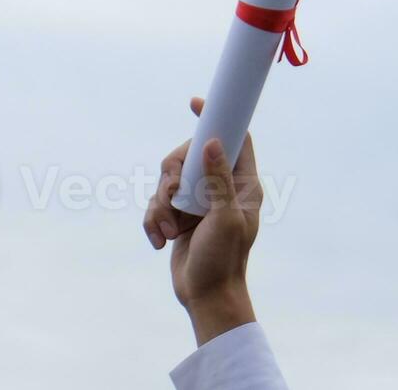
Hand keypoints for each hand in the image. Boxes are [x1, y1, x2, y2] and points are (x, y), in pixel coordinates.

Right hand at [143, 97, 263, 345]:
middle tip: (172, 196)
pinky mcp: (179, 216)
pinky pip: (157, 205)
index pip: (236, 139)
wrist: (207, 295)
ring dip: (161, 206)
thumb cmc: (224, 259)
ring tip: (170, 231)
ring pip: (167, 181)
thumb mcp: (224, 218)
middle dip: (171, 175)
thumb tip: (211, 143)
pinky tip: (160, 241)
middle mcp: (221, 188)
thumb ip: (218, 181)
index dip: (218, 119)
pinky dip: (153, 220)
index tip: (197, 103)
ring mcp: (198, 201)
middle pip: (187, 156)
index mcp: (243, 183)